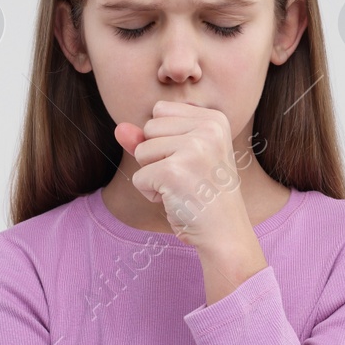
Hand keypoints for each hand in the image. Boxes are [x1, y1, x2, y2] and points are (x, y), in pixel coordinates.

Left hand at [113, 101, 250, 248]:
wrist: (224, 232)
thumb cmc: (203, 195)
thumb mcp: (180, 157)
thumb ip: (149, 139)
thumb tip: (119, 128)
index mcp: (214, 119)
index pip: (160, 111)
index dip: (165, 139)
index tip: (191, 161)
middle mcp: (208, 128)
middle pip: (149, 128)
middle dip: (156, 156)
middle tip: (186, 177)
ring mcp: (193, 149)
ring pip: (141, 151)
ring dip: (153, 175)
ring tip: (181, 188)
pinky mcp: (174, 172)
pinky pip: (139, 177)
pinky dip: (150, 193)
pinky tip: (176, 200)